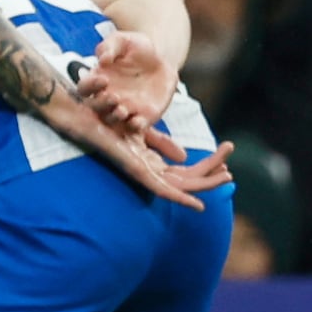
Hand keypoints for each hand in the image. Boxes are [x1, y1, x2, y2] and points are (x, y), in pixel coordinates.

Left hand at [40, 91, 232, 209]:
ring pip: (180, 186)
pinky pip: (158, 188)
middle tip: (230, 170)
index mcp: (149, 163)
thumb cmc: (103, 118)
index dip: (208, 167)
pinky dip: (179, 198)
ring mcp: (139, 172)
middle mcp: (146, 171)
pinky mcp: (132, 169)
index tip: (226, 155)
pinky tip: (196, 203)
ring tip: (225, 175)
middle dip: (211, 176)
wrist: (80, 108)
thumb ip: (162, 143)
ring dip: (204, 184)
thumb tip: (184, 155)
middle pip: (187, 180)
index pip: (186, 171)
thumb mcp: (141, 129)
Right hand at [76, 32, 178, 133]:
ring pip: (113, 120)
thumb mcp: (122, 41)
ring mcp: (123, 109)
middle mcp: (106, 98)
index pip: (85, 87)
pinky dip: (135, 126)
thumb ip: (109, 47)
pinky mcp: (142, 116)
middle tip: (112, 96)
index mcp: (97, 81)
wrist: (161, 58)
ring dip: (116, 118)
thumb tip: (103, 58)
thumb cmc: (136, 48)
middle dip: (102, 104)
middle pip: (96, 108)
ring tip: (122, 110)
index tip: (102, 79)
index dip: (90, 85)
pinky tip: (138, 122)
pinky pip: (135, 127)